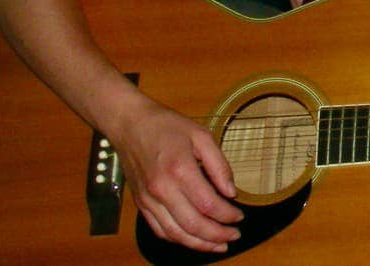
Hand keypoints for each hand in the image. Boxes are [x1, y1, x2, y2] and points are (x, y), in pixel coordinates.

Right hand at [109, 98, 243, 251]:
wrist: (130, 124)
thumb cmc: (166, 126)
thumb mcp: (201, 136)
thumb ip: (219, 165)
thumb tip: (231, 192)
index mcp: (179, 169)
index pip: (208, 204)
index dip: (227, 216)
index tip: (239, 216)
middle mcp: (161, 189)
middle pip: (193, 224)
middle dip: (217, 235)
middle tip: (234, 235)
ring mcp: (148, 199)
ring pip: (175, 233)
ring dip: (200, 244)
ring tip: (219, 245)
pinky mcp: (140, 204)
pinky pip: (159, 230)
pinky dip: (178, 239)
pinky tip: (194, 239)